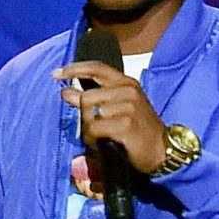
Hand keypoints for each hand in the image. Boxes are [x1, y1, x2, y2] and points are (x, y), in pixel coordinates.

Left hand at [54, 62, 168, 173]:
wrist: (163, 150)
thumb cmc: (138, 129)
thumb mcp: (117, 109)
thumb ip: (92, 98)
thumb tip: (65, 92)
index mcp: (126, 83)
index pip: (96, 68)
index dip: (74, 69)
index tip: (56, 74)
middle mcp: (128, 90)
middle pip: (86, 98)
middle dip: (85, 116)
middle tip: (98, 128)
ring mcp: (128, 106)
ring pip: (88, 114)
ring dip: (89, 130)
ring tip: (104, 136)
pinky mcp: (125, 123)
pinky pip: (93, 129)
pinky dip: (93, 139)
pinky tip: (104, 143)